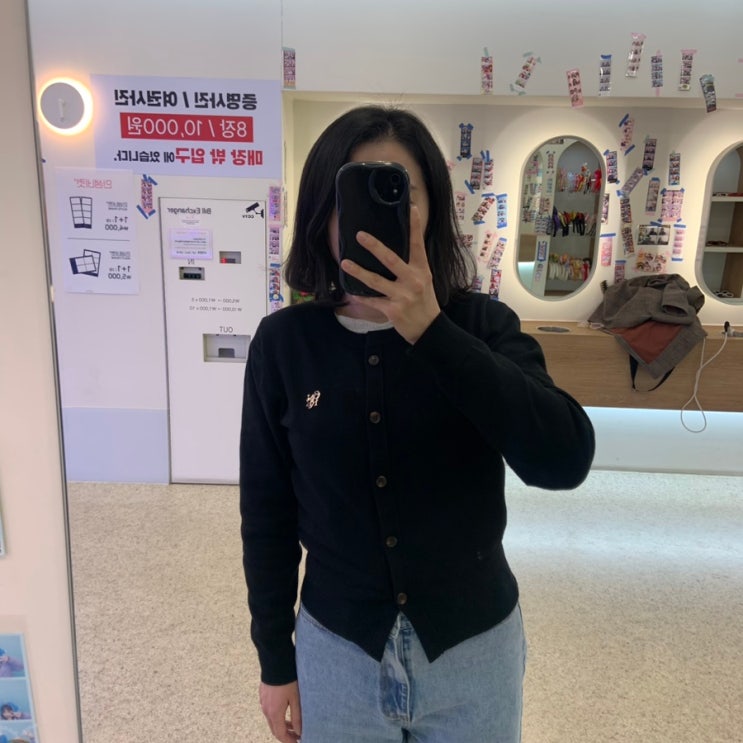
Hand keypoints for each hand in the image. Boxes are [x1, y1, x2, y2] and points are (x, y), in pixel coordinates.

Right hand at [259, 681, 301, 741]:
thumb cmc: (287, 680)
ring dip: (281, 724)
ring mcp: (263, 703)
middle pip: (275, 729)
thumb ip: (297, 717)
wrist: (275, 662)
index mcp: (274, 713)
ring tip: (293, 723)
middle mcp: (266, 710)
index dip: (289, 741)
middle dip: (286, 734)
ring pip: (271, 720)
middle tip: (297, 735)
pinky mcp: (263, 695)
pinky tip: (285, 710)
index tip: (298, 741)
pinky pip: (269, 711)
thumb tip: (299, 731)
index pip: (280, 734)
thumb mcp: (295, 699)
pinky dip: (277, 715)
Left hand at [340, 205, 440, 344]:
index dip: (414, 226)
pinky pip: (372, 301)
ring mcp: (402, 296)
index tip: (410, 208)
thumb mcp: (424, 280)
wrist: (429, 329)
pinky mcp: (393, 310)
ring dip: (358, 272)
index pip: (417, 244)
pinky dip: (361, 297)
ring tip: (345, 263)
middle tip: (360, 235)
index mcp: (421, 270)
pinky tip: (351, 292)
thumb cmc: (424, 301)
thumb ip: (411, 265)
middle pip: (391, 260)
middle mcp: (413, 280)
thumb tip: (392, 249)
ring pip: (376, 281)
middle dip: (374, 247)